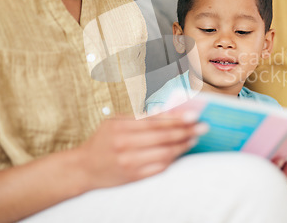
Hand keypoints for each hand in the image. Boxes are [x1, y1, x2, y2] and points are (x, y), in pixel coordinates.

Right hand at [75, 110, 207, 191]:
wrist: (84, 168)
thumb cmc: (103, 140)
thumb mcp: (117, 121)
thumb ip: (141, 116)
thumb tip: (169, 110)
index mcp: (120, 126)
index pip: (156, 121)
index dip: (177, 118)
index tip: (194, 115)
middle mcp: (125, 144)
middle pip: (163, 137)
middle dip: (186, 130)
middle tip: (202, 126)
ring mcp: (129, 162)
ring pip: (164, 153)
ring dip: (183, 145)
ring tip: (194, 138)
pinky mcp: (133, 176)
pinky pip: (159, 167)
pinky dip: (173, 158)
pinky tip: (181, 151)